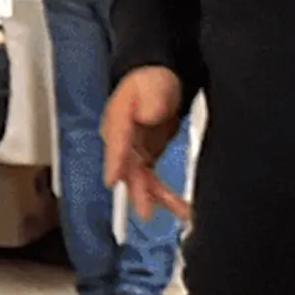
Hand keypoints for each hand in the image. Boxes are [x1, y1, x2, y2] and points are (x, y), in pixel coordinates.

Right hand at [103, 66, 189, 216]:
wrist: (160, 82)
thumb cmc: (151, 83)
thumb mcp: (152, 86)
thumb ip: (151, 100)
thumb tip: (147, 114)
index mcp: (118, 123)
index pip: (117, 144)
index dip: (115, 163)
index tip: (112, 181)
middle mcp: (122, 144)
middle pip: (128, 170)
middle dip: (138, 191)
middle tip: (146, 211)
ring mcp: (133, 155)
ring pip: (142, 183)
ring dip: (158, 200)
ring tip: (181, 212)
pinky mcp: (146, 162)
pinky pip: (153, 184)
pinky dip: (166, 197)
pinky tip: (181, 209)